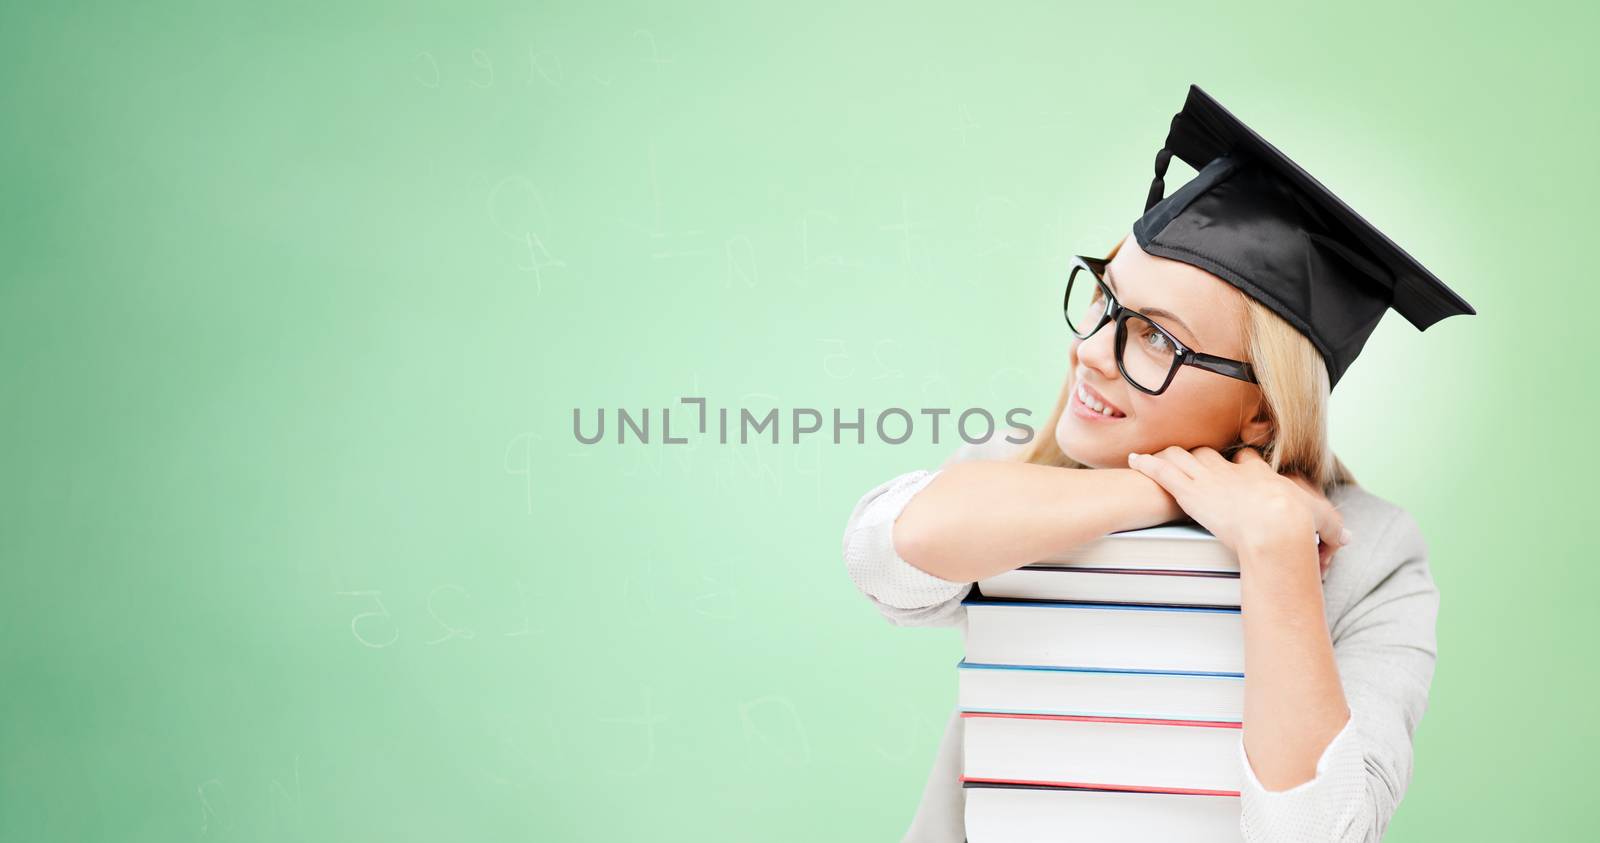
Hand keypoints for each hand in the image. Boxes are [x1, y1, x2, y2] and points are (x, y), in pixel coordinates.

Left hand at [1127, 446, 1350, 575]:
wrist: (1275, 527)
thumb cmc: (1298, 526)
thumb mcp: (1323, 525)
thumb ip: (1333, 529)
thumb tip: (1347, 537)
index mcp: (1261, 476)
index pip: (1246, 460)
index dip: (1240, 462)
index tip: (1237, 465)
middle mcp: (1232, 471)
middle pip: (1209, 453)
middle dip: (1199, 456)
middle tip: (1190, 460)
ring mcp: (1209, 479)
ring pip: (1183, 457)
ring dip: (1169, 456)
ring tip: (1155, 455)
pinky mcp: (1190, 491)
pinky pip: (1162, 472)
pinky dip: (1146, 464)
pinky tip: (1133, 459)